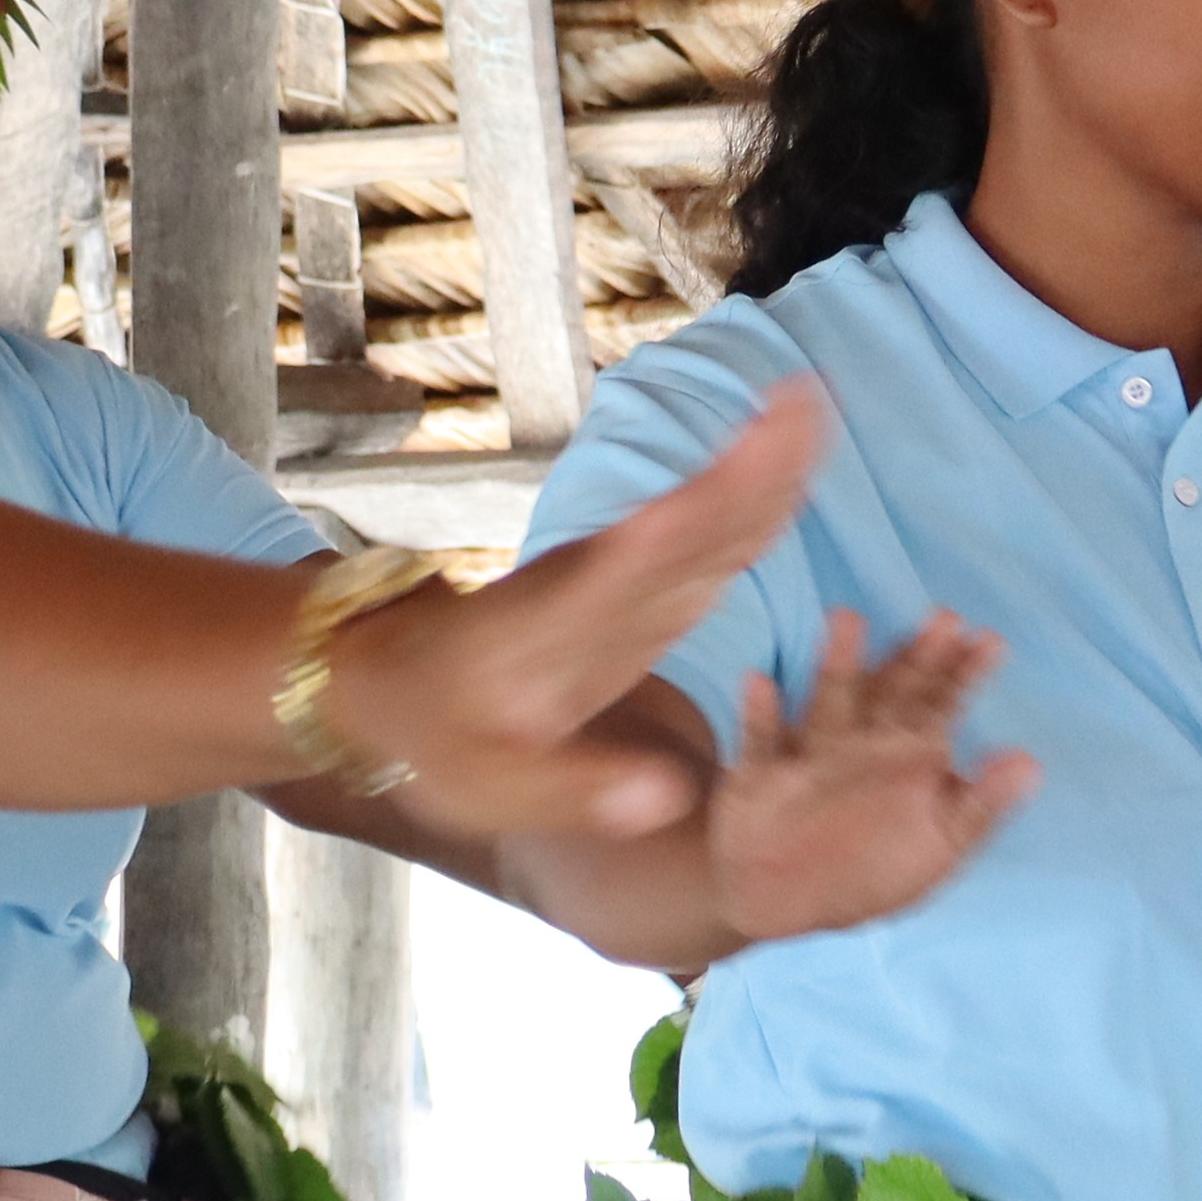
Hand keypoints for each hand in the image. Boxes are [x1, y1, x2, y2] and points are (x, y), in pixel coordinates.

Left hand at [319, 381, 828, 839]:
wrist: (392, 678)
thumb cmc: (439, 736)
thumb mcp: (492, 787)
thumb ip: (580, 791)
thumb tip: (666, 796)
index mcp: (569, 626)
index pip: (645, 560)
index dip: (701, 509)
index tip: (739, 465)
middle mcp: (599, 585)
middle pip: (688, 520)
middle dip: (749, 468)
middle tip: (808, 404)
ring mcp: (616, 578)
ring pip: (700, 517)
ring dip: (756, 468)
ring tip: (809, 412)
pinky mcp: (630, 581)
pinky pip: (699, 533)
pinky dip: (745, 498)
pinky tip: (787, 465)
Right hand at [703, 610, 1033, 943]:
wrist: (778, 903)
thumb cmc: (868, 873)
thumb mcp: (940, 848)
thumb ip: (981, 806)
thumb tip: (1032, 765)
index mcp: (905, 761)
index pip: (938, 708)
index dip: (963, 675)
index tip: (989, 640)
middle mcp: (860, 747)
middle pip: (891, 693)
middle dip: (916, 658)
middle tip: (943, 618)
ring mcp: (809, 758)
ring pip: (827, 704)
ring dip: (837, 665)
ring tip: (847, 619)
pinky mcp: (758, 778)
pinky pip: (758, 744)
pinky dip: (759, 716)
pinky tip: (759, 682)